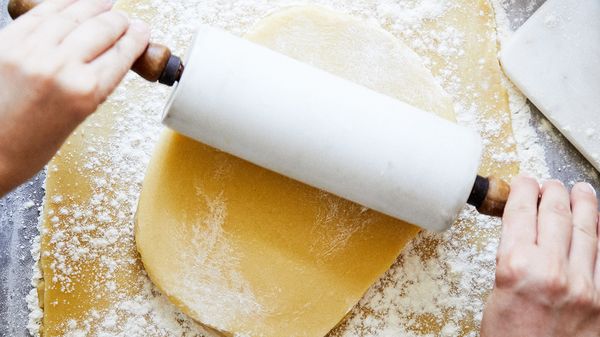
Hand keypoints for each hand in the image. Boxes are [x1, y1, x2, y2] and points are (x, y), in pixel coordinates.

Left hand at [0, 0, 148, 194]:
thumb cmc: (30, 144)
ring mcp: (32, 50)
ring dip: (95, 6)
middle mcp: (61, 66)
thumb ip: (97, 83)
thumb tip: (113, 56)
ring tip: (106, 5)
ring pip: (74, 14)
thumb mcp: (80, 116)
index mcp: (85, 91)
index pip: (121, 53)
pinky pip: (43, 13)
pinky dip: (62, 4)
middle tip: (127, 22)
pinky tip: (74, 2)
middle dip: (120, 22)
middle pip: (102, 29)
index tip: (142, 32)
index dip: (136, 39)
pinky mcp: (9, 41)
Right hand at [481, 176, 599, 336]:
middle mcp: (553, 270)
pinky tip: (598, 225)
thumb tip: (527, 237)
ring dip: (583, 204)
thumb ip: (514, 261)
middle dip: (553, 192)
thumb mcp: (497, 294)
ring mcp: (585, 285)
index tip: (525, 181)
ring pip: (588, 229)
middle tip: (550, 184)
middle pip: (556, 214)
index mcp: (517, 267)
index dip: (524, 189)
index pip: (523, 212)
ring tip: (580, 191)